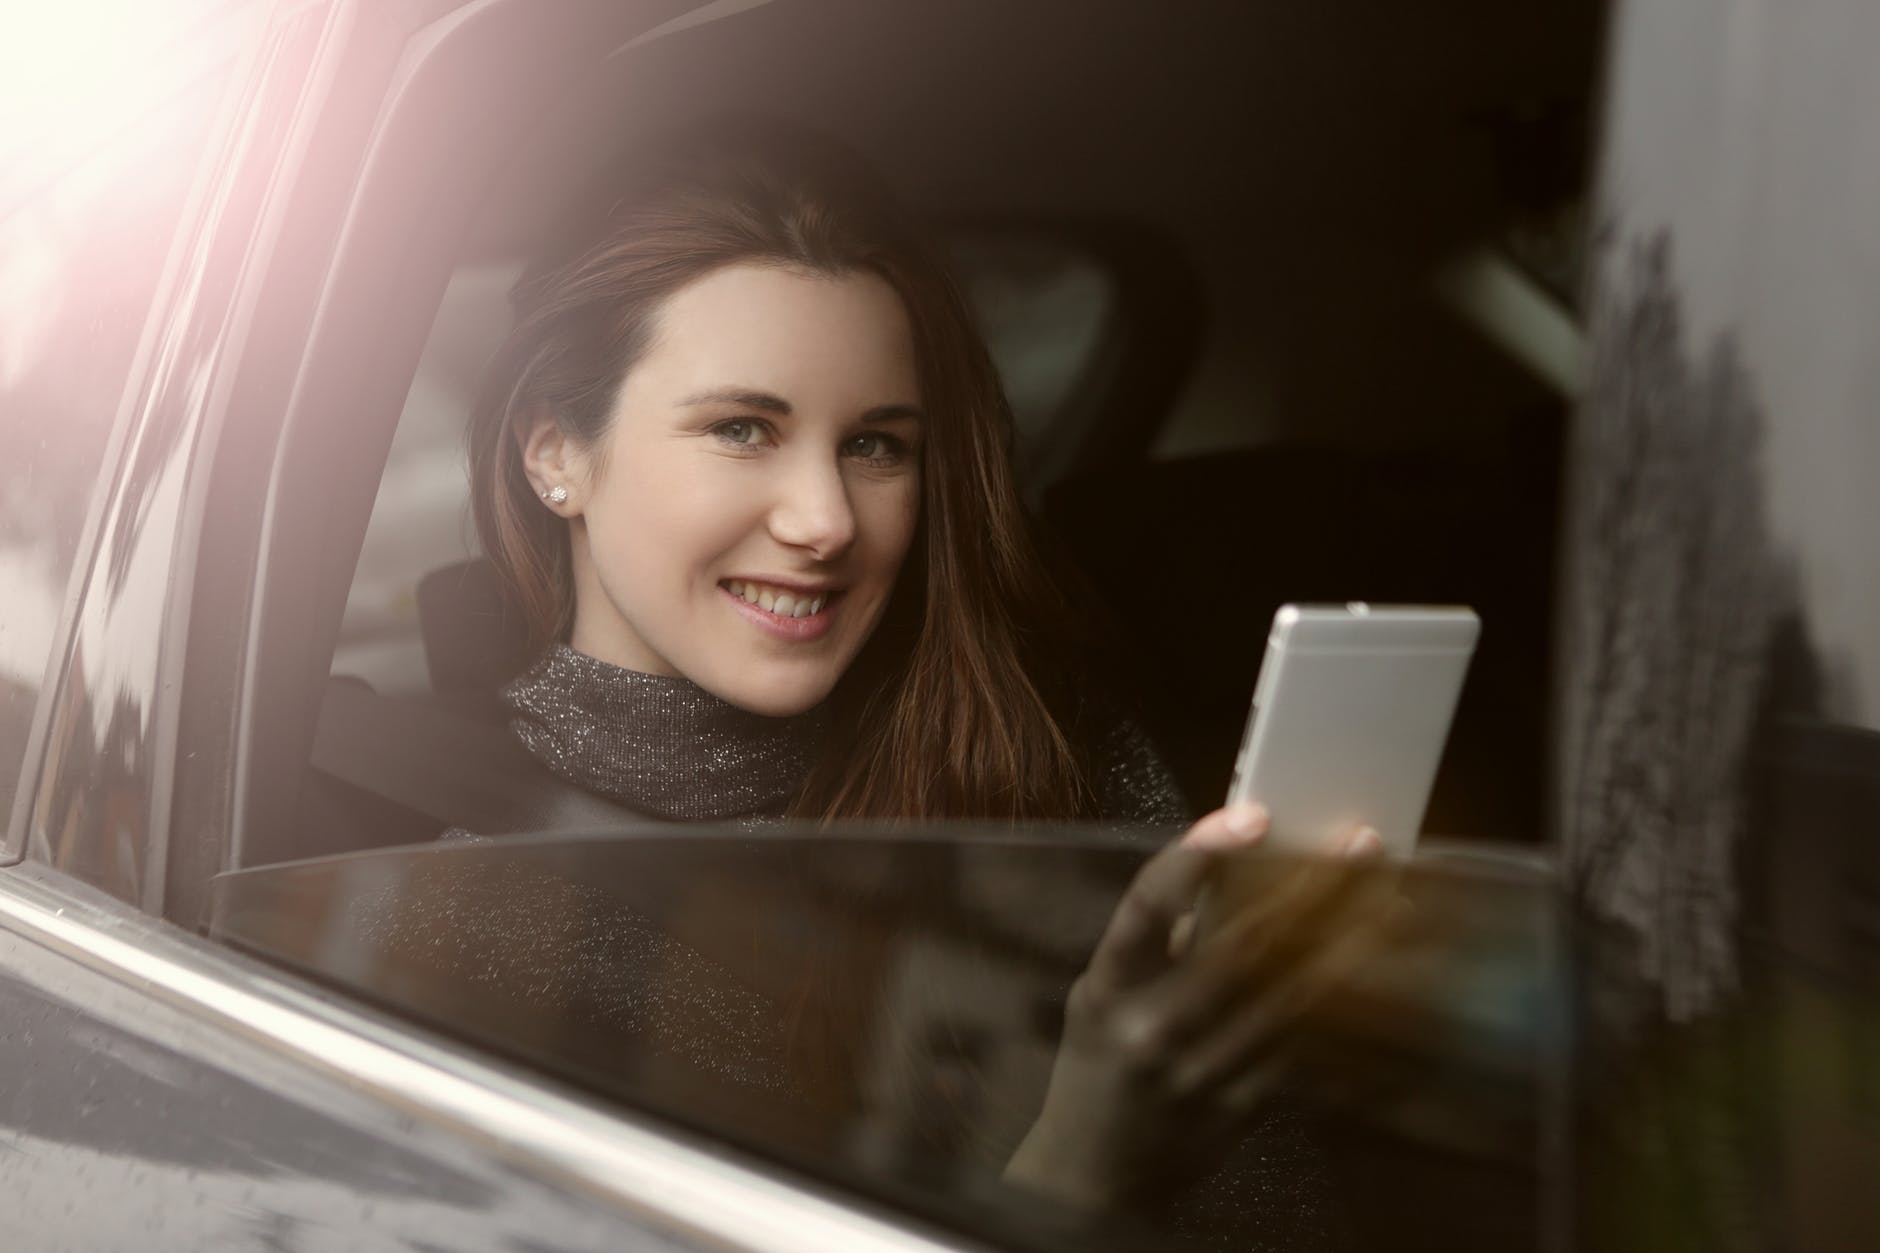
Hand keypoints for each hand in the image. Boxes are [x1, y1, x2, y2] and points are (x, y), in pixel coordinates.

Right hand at [1004, 804, 1393, 1210]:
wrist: (1090, 1172)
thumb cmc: (1099, 1063)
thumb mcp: (1104, 991)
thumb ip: (1160, 939)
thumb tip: (1234, 872)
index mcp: (1109, 983)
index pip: (1152, 901)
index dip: (1203, 852)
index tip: (1252, 816)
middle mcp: (1151, 1025)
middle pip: (1244, 939)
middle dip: (1310, 885)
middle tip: (1357, 845)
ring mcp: (1199, 1070)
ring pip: (1290, 992)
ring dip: (1348, 939)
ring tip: (1388, 897)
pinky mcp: (1241, 1107)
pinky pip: (1304, 1046)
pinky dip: (1343, 1004)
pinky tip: (1375, 972)